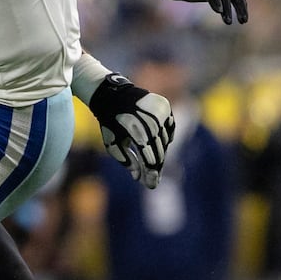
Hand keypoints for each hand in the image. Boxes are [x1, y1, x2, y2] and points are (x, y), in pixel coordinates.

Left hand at [87, 74, 174, 188]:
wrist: (113, 95)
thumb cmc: (110, 122)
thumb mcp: (112, 143)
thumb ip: (126, 161)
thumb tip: (138, 177)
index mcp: (136, 131)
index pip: (150, 157)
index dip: (151, 172)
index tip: (151, 184)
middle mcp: (151, 121)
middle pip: (159, 151)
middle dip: (155, 167)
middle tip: (152, 179)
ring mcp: (160, 113)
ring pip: (165, 141)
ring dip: (159, 153)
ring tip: (151, 162)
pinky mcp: (165, 107)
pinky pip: (170, 128)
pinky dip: (165, 137)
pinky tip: (156, 143)